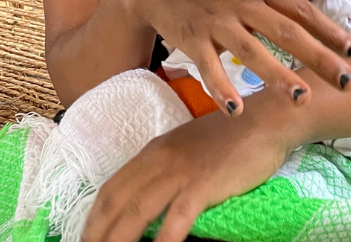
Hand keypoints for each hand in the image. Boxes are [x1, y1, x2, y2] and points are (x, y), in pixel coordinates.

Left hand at [82, 103, 294, 241]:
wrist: (265, 120)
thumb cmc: (232, 138)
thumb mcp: (188, 150)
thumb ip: (167, 171)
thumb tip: (150, 201)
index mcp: (152, 152)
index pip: (111, 189)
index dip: (93, 218)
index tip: (84, 239)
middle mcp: (158, 161)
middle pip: (115, 203)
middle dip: (97, 233)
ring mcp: (179, 173)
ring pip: (135, 213)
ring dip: (118, 241)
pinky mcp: (202, 185)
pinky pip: (175, 219)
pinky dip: (162, 241)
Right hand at [115, 0, 350, 114]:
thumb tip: (310, 10)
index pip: (300, 9)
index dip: (328, 28)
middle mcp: (242, 5)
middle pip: (286, 32)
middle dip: (318, 58)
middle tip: (346, 81)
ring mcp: (216, 22)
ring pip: (251, 51)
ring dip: (276, 75)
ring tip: (300, 98)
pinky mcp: (191, 38)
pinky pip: (207, 66)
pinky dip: (221, 87)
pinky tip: (235, 109)